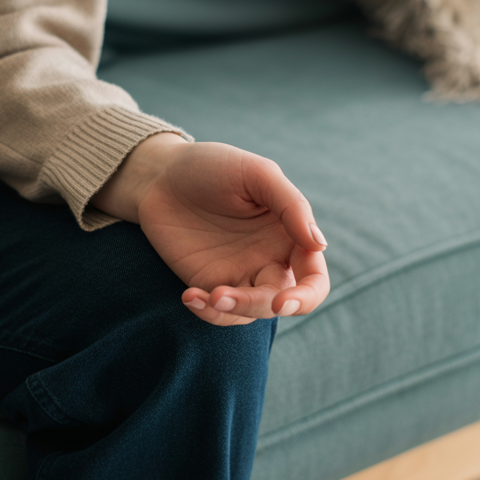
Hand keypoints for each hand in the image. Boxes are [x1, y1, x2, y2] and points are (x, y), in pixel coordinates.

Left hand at [91, 134, 329, 325]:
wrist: (161, 174)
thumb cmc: (213, 166)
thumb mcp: (256, 174)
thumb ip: (291, 206)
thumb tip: (318, 244)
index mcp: (289, 236)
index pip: (313, 278)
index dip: (306, 295)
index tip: (283, 301)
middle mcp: (269, 260)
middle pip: (282, 302)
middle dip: (260, 306)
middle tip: (224, 296)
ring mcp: (239, 275)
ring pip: (250, 312)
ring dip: (231, 310)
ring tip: (205, 294)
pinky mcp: (208, 284)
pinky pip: (218, 312)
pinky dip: (206, 312)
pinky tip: (188, 296)